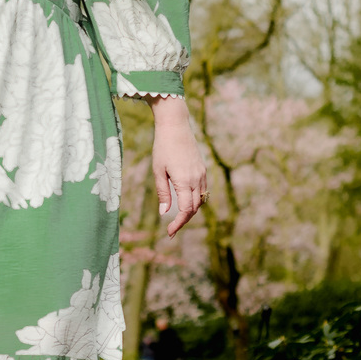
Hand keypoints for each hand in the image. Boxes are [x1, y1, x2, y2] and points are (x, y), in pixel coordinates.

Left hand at [150, 97, 206, 236]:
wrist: (175, 127)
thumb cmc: (162, 148)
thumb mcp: (158, 171)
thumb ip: (162, 193)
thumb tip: (164, 213)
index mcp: (184, 181)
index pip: (186, 210)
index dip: (178, 224)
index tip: (169, 232)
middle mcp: (197, 179)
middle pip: (195, 208)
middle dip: (184, 220)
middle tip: (171, 229)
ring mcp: (202, 174)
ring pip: (200, 200)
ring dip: (191, 211)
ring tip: (177, 218)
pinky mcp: (203, 169)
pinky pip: (202, 190)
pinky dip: (195, 200)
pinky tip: (185, 202)